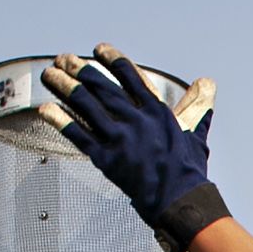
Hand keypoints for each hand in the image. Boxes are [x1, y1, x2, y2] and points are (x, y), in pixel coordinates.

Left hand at [41, 45, 229, 251]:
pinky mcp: (106, 159)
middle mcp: (135, 120)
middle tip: (63, 59)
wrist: (181, 202)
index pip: (129, 75)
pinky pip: (77, 134)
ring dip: (64, 86)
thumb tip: (207, 82)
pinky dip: (59, 120)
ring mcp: (119, 139)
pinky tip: (45, 109)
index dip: (111, 59)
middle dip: (79, 68)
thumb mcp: (195, 133)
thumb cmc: (190, 171)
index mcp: (156, 110)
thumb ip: (197, 105)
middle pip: (100, 86)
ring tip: (49, 75)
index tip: (98, 49)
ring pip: (84, 104)